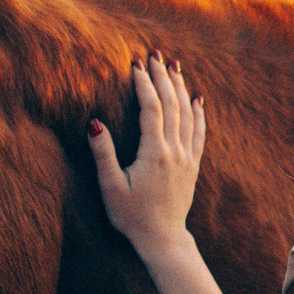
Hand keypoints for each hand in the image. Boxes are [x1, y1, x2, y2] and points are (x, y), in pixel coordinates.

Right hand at [88, 53, 205, 268]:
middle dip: (163, 77)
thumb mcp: (111, 187)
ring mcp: (187, 157)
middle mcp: (175, 151)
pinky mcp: (193, 166)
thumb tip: (94, 122)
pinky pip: (199, 132)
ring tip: (174, 66)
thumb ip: (103, 153)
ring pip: (187, 115)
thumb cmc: (132, 216)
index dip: (144, 84)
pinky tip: (197, 99)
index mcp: (155, 153)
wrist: (162, 238)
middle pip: (172, 105)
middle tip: (155, 55)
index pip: (151, 109)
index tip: (136, 64)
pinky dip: (198, 113)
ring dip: (180, 88)